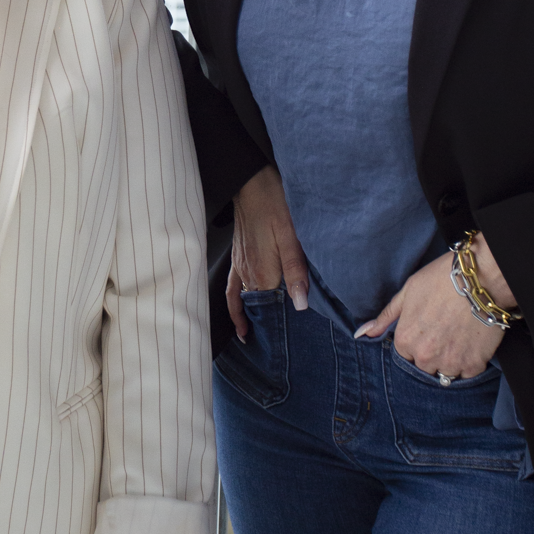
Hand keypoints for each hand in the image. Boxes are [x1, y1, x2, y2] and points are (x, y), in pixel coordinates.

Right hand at [227, 165, 308, 339]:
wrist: (253, 184)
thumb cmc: (275, 206)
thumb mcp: (293, 238)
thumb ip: (297, 273)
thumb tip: (301, 305)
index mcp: (264, 274)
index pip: (274, 310)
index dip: (286, 323)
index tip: (296, 340)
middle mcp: (249, 275)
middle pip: (260, 309)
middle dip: (269, 327)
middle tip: (280, 349)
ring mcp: (241, 268)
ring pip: (247, 301)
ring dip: (254, 319)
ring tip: (260, 339)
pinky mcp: (237, 259)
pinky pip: (232, 290)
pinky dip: (234, 306)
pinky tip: (239, 316)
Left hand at [354, 236, 516, 378]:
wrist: (480, 279)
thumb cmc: (441, 281)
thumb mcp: (407, 293)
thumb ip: (386, 317)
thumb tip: (362, 334)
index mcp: (405, 340)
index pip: (405, 355)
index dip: (416, 342)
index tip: (427, 330)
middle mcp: (425, 356)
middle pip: (424, 367)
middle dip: (431, 354)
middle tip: (443, 334)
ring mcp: (450, 363)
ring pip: (445, 374)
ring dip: (449, 361)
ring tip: (457, 339)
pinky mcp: (473, 365)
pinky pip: (467, 375)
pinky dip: (468, 363)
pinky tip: (470, 344)